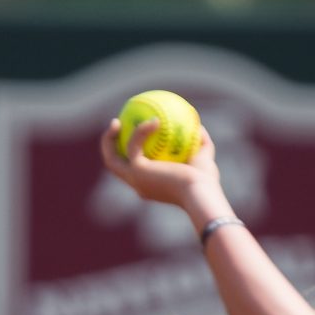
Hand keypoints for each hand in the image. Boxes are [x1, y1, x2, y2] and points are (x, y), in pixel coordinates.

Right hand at [97, 118, 227, 221]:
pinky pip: (133, 145)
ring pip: (111, 160)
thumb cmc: (205, 183)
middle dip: (109, 147)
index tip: (133, 134)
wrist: (200, 194)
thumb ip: (201, 144)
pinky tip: (154, 120)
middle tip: (116, 126)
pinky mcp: (137, 171)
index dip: (128, 153)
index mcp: (150, 185)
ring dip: (108, 140)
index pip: (133, 169)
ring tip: (116, 121)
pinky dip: (140, 131)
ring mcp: (135, 180)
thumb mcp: (204, 159)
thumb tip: (198, 126)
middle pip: (114, 166)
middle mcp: (138, 185)